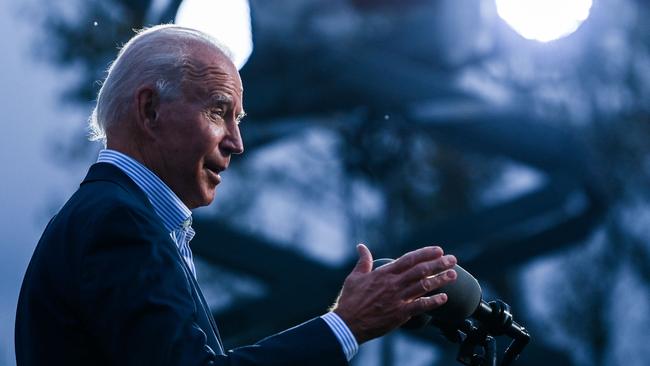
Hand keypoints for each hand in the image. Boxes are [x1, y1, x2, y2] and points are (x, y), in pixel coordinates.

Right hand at [332, 244, 456, 343]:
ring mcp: (398, 299)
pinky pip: (420, 306)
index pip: (409, 259)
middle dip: (438, 264)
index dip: (425, 253)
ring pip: (424, 286)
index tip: (438, 250)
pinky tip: (444, 298)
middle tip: (453, 259)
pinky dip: (433, 302)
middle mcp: (394, 284)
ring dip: (440, 279)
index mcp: (384, 273)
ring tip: (453, 275)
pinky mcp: (400, 314)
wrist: (348, 323)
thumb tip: (361, 247)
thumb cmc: (350, 299)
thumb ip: (363, 261)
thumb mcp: (355, 277)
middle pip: (421, 270)